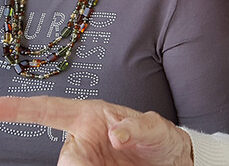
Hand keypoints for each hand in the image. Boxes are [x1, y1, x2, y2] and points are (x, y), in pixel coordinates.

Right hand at [0, 96, 193, 165]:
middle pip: (66, 158)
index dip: (20, 108)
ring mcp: (85, 162)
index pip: (49, 109)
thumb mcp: (155, 127)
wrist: (170, 163)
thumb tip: (117, 133)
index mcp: (91, 116)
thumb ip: (138, 126)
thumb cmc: (159, 138)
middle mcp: (82, 140)